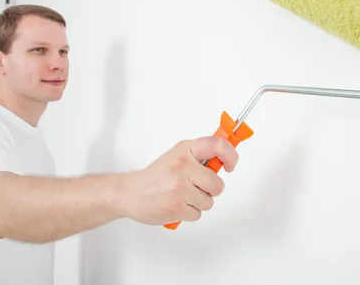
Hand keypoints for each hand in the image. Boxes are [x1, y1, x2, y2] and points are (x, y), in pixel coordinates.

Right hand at [120, 136, 238, 224]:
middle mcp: (183, 166)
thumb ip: (199, 157)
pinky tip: (176, 204)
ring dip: (198, 203)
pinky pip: (197, 214)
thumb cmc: (156, 176)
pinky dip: (188, 213)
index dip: (230, 155)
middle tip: (195, 187)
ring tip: (181, 196)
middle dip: (210, 190)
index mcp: (185, 150)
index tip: (230, 165)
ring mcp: (180, 187)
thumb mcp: (177, 156)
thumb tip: (224, 158)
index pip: (217, 145)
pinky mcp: (176, 206)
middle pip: (217, 184)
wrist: (129, 192)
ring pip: (208, 202)